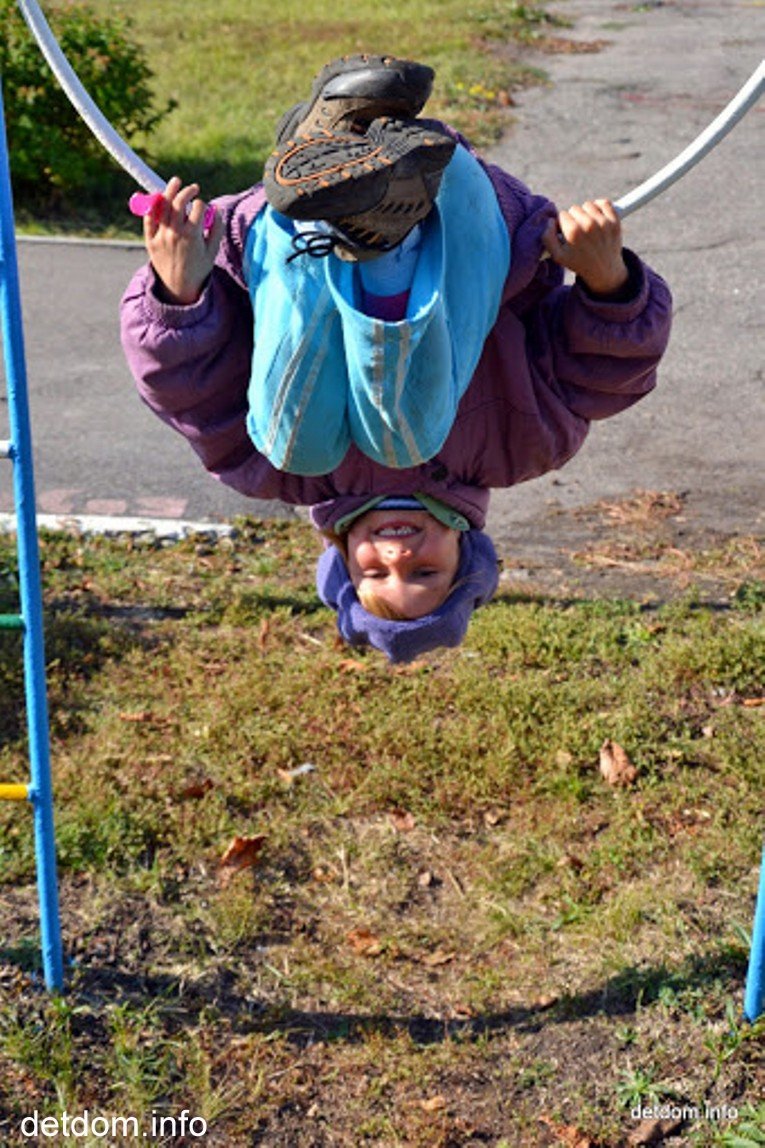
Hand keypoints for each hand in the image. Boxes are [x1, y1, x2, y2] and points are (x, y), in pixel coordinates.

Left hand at [144, 177, 223, 304]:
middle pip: (180, 202)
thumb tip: (216, 209)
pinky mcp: (150, 240)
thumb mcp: (212, 252)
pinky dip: (152, 205)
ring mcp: (161, 236)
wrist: (178, 288)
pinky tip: (158, 196)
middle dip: (188, 191)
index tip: (203, 207)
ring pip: (163, 205)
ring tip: (176, 182)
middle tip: (193, 188)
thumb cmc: (198, 269)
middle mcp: (175, 234)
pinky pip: (149, 218)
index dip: (202, 204)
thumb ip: (217, 230)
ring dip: (170, 190)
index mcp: (193, 236)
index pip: (198, 208)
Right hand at [543, 198, 628, 295]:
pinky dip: (600, 207)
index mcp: (573, 232)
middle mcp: (589, 224)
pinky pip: (605, 203)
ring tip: (587, 226)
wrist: (604, 271)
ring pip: (588, 205)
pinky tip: (597, 217)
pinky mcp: (615, 221)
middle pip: (574, 209)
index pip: (562, 215)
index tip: (567, 233)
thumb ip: (548, 237)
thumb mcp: (557, 256)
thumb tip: (550, 221)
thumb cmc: (578, 262)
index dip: (562, 224)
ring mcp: (603, 222)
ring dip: (586, 213)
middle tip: (578, 232)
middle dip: (574, 219)